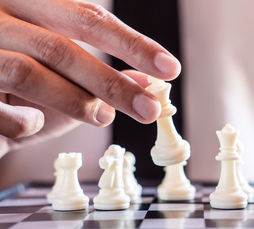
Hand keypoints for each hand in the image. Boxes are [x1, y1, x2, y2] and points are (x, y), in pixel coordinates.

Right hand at [0, 0, 180, 155]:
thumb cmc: (21, 89)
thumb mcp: (66, 79)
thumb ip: (101, 78)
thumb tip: (149, 84)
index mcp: (29, 5)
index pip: (88, 18)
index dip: (132, 44)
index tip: (170, 69)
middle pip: (60, 47)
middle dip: (111, 84)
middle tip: (149, 110)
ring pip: (28, 73)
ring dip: (75, 103)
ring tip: (102, 117)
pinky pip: (0, 110)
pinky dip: (26, 124)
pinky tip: (33, 124)